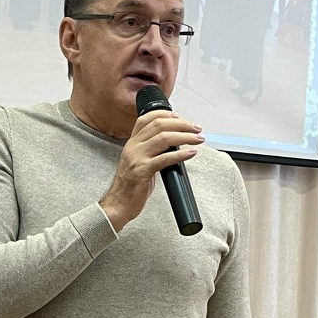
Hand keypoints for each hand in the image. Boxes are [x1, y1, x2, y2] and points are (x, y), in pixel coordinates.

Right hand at [98, 109, 203, 229]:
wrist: (119, 203)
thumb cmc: (131, 185)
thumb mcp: (138, 162)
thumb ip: (151, 151)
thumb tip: (173, 144)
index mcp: (132, 143)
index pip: (146, 119)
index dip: (163, 114)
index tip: (178, 116)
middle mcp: (133, 147)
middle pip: (159, 125)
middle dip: (181, 124)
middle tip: (196, 129)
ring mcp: (137, 158)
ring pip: (164, 138)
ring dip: (185, 137)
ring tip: (198, 139)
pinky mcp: (142, 171)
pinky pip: (165, 158)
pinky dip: (181, 154)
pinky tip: (191, 153)